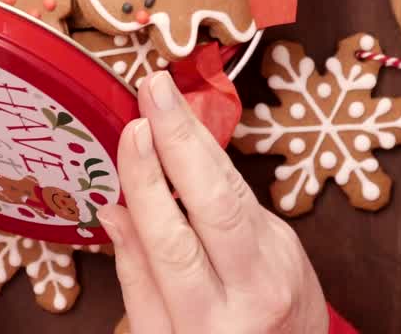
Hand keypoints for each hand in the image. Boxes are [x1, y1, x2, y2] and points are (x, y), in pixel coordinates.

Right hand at [99, 72, 328, 333]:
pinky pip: (243, 194)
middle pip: (217, 205)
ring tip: (166, 96)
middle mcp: (253, 291)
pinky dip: (213, 161)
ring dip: (198, 137)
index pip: (173, 243)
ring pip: (235, 188)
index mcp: (210, 324)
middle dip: (182, 139)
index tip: (132, 132)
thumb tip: (112, 211)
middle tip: (155, 89)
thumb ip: (137, 277)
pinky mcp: (288, 240)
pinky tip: (188, 131)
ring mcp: (279, 262)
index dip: (150, 184)